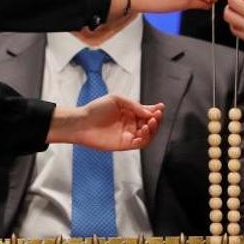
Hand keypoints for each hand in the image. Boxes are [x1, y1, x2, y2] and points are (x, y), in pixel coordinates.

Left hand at [48, 94, 164, 150]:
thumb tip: (149, 112)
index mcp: (130, 112)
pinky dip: (146, 138)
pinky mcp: (125, 144)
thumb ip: (134, 105)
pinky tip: (144, 130)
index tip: (161, 107)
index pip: (147, 112)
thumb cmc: (96, 109)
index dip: (155, 110)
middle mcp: (131, 124)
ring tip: (151, 122)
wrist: (82, 123)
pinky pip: (140, 144)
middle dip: (156, 119)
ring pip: (148, 134)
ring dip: (153, 129)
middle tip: (157, 115)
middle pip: (150, 124)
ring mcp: (128, 135)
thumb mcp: (117, 99)